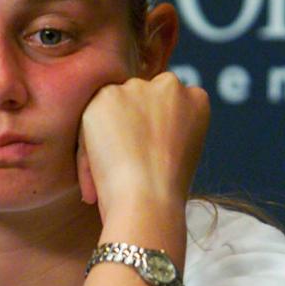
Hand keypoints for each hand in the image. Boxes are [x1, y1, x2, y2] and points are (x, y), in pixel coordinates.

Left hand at [76, 72, 209, 221]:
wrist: (148, 199)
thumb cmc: (165, 191)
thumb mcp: (183, 152)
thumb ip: (168, 128)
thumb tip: (141, 127)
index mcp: (197, 99)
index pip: (167, 104)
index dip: (152, 130)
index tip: (148, 155)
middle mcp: (170, 86)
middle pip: (139, 99)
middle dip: (130, 123)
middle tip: (128, 162)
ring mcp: (138, 88)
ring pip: (113, 106)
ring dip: (108, 132)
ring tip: (113, 169)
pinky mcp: (107, 94)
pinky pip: (89, 118)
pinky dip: (87, 144)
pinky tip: (99, 168)